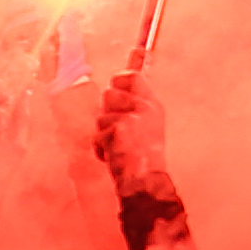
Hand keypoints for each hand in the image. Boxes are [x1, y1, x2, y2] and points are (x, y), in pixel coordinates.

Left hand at [91, 71, 168, 187]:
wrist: (145, 178)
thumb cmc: (144, 157)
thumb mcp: (148, 125)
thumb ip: (135, 105)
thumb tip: (119, 86)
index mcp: (152, 105)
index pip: (134, 76)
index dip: (123, 74)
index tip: (123, 71)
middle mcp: (144, 107)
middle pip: (110, 92)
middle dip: (107, 110)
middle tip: (117, 129)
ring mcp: (131, 116)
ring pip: (100, 116)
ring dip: (103, 133)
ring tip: (117, 146)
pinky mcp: (118, 128)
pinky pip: (97, 135)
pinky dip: (101, 148)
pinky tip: (113, 156)